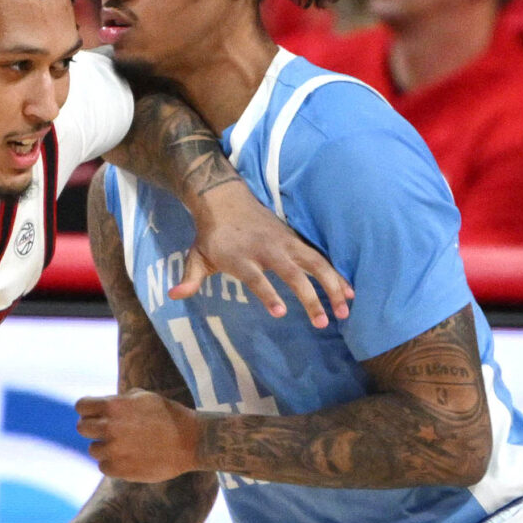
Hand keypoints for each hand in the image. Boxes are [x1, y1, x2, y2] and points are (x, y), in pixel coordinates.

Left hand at [76, 390, 201, 481]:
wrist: (192, 441)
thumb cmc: (169, 416)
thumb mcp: (144, 397)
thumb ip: (118, 401)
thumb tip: (100, 407)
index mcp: (114, 406)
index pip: (81, 406)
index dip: (87, 410)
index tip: (95, 415)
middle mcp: (110, 427)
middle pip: (82, 428)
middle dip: (92, 428)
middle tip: (108, 432)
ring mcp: (114, 450)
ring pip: (93, 449)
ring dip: (105, 448)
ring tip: (125, 446)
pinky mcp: (120, 470)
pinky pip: (104, 467)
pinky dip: (114, 464)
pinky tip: (129, 458)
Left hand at [181, 182, 352, 327]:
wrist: (225, 199)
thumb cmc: (211, 235)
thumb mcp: (196, 256)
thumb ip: (190, 278)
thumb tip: (173, 295)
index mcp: (241, 257)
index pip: (256, 278)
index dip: (267, 293)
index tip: (280, 312)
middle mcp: (267, 249)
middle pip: (292, 273)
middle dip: (309, 298)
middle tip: (322, 323)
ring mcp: (285, 244)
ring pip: (314, 265)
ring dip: (332, 287)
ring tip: (345, 312)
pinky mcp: (296, 241)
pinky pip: (320, 259)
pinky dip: (336, 275)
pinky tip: (349, 293)